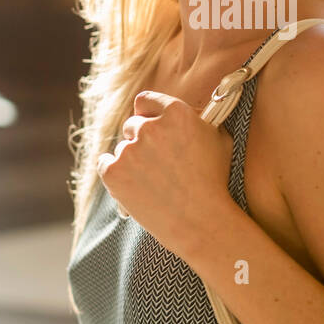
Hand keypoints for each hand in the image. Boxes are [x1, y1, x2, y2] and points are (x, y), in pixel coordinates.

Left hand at [97, 90, 235, 259]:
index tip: (150, 123)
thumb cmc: (214, 183)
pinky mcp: (114, 172)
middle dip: (142, 140)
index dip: (148, 113)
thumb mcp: (219, 140)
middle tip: (156, 161)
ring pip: (122, 148)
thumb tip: (193, 112)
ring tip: (153, 183)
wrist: (200, 223)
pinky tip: (131, 183)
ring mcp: (129, 150)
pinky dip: (114, 172)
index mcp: (176, 113)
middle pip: (132, 125)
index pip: (146, 101)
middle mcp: (150, 127)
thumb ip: (200, 120)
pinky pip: (105, 163)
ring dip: (132, 160)